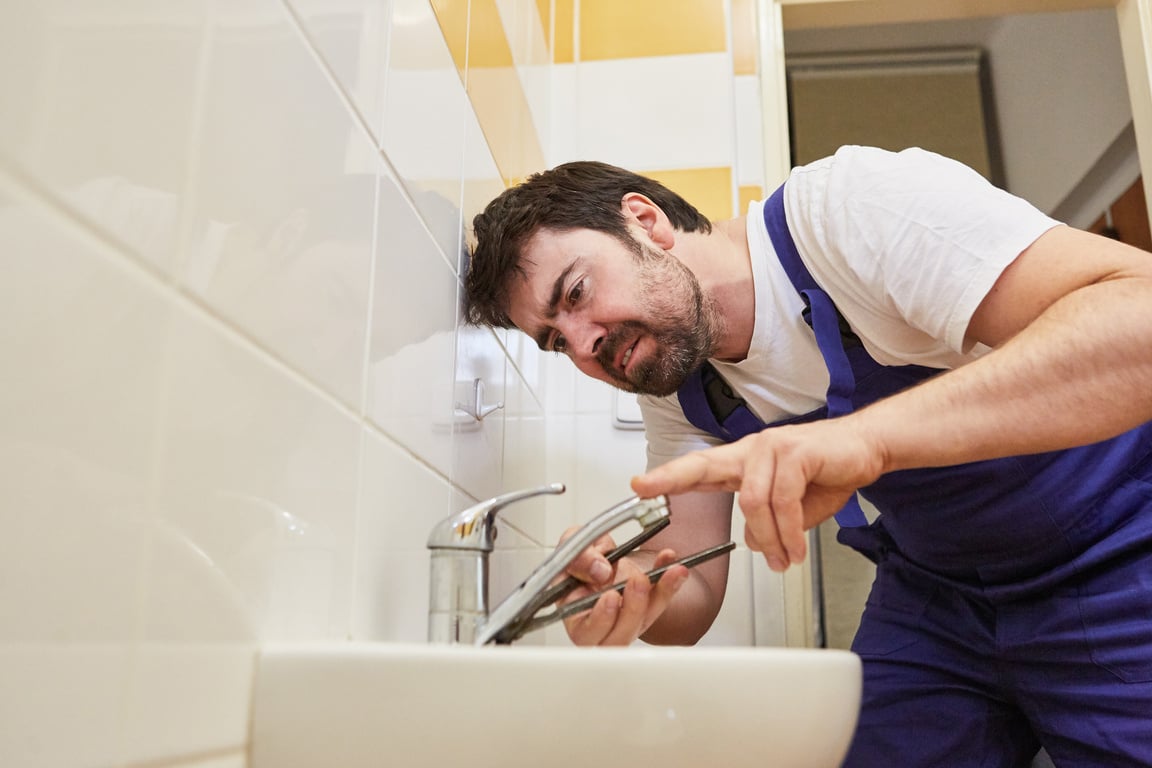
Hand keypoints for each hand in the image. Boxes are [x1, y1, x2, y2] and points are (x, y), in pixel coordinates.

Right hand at [556, 527, 689, 645]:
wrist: (596, 555)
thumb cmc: (579, 558)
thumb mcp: (569, 546)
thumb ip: (580, 558)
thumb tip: (600, 571)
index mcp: (574, 614)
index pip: (586, 632)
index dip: (600, 620)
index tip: (610, 597)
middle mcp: (600, 626)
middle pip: (619, 637)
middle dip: (632, 609)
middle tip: (638, 581)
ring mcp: (624, 620)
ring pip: (644, 622)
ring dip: (659, 596)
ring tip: (669, 571)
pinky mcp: (645, 610)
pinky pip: (660, 603)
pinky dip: (670, 584)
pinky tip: (675, 568)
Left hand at [631, 420, 883, 571]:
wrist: (868, 448)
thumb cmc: (830, 471)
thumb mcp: (796, 506)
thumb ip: (772, 522)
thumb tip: (759, 543)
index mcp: (746, 462)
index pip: (700, 467)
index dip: (669, 477)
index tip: (639, 485)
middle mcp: (754, 450)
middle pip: (705, 465)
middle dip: (671, 478)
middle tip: (645, 488)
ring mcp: (773, 448)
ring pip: (753, 501)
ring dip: (769, 539)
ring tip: (784, 561)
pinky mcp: (796, 452)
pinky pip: (782, 500)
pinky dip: (789, 531)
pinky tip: (796, 549)